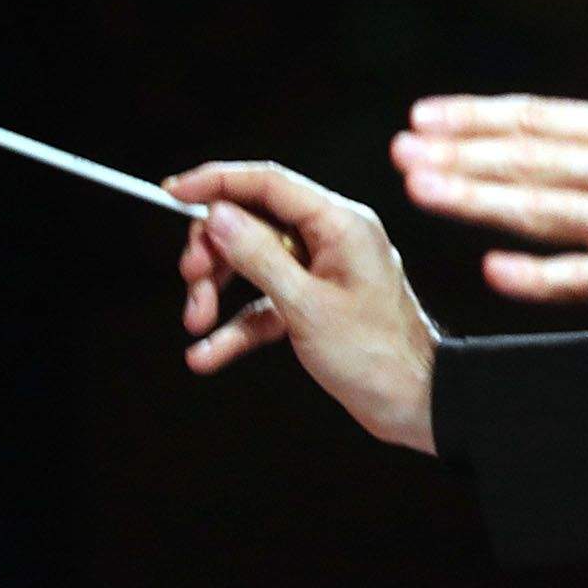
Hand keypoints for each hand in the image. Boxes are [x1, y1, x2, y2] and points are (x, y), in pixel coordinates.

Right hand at [163, 161, 440, 454]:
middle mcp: (331, 239)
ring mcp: (321, 272)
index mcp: (339, 223)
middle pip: (253, 222)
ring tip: (195, 321)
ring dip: (216, 290)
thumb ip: (259, 257)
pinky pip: (262, 305)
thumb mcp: (307, 305)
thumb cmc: (374, 354)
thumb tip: (217, 215)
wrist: (415, 404)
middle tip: (191, 279)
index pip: (269, 183)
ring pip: (251, 263)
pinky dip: (234, 327)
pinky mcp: (312, 306)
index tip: (172, 191)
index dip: (216, 182)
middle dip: (213, 249)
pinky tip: (205, 355)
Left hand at [390, 0, 587, 340]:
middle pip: (535, 162)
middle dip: (462, 155)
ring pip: (549, 212)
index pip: (546, 118)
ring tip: (425, 191)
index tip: (423, 116)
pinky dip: (541, 276)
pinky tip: (493, 268)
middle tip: (402, 153)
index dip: (480, 116)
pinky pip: (587, 279)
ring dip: (482, 202)